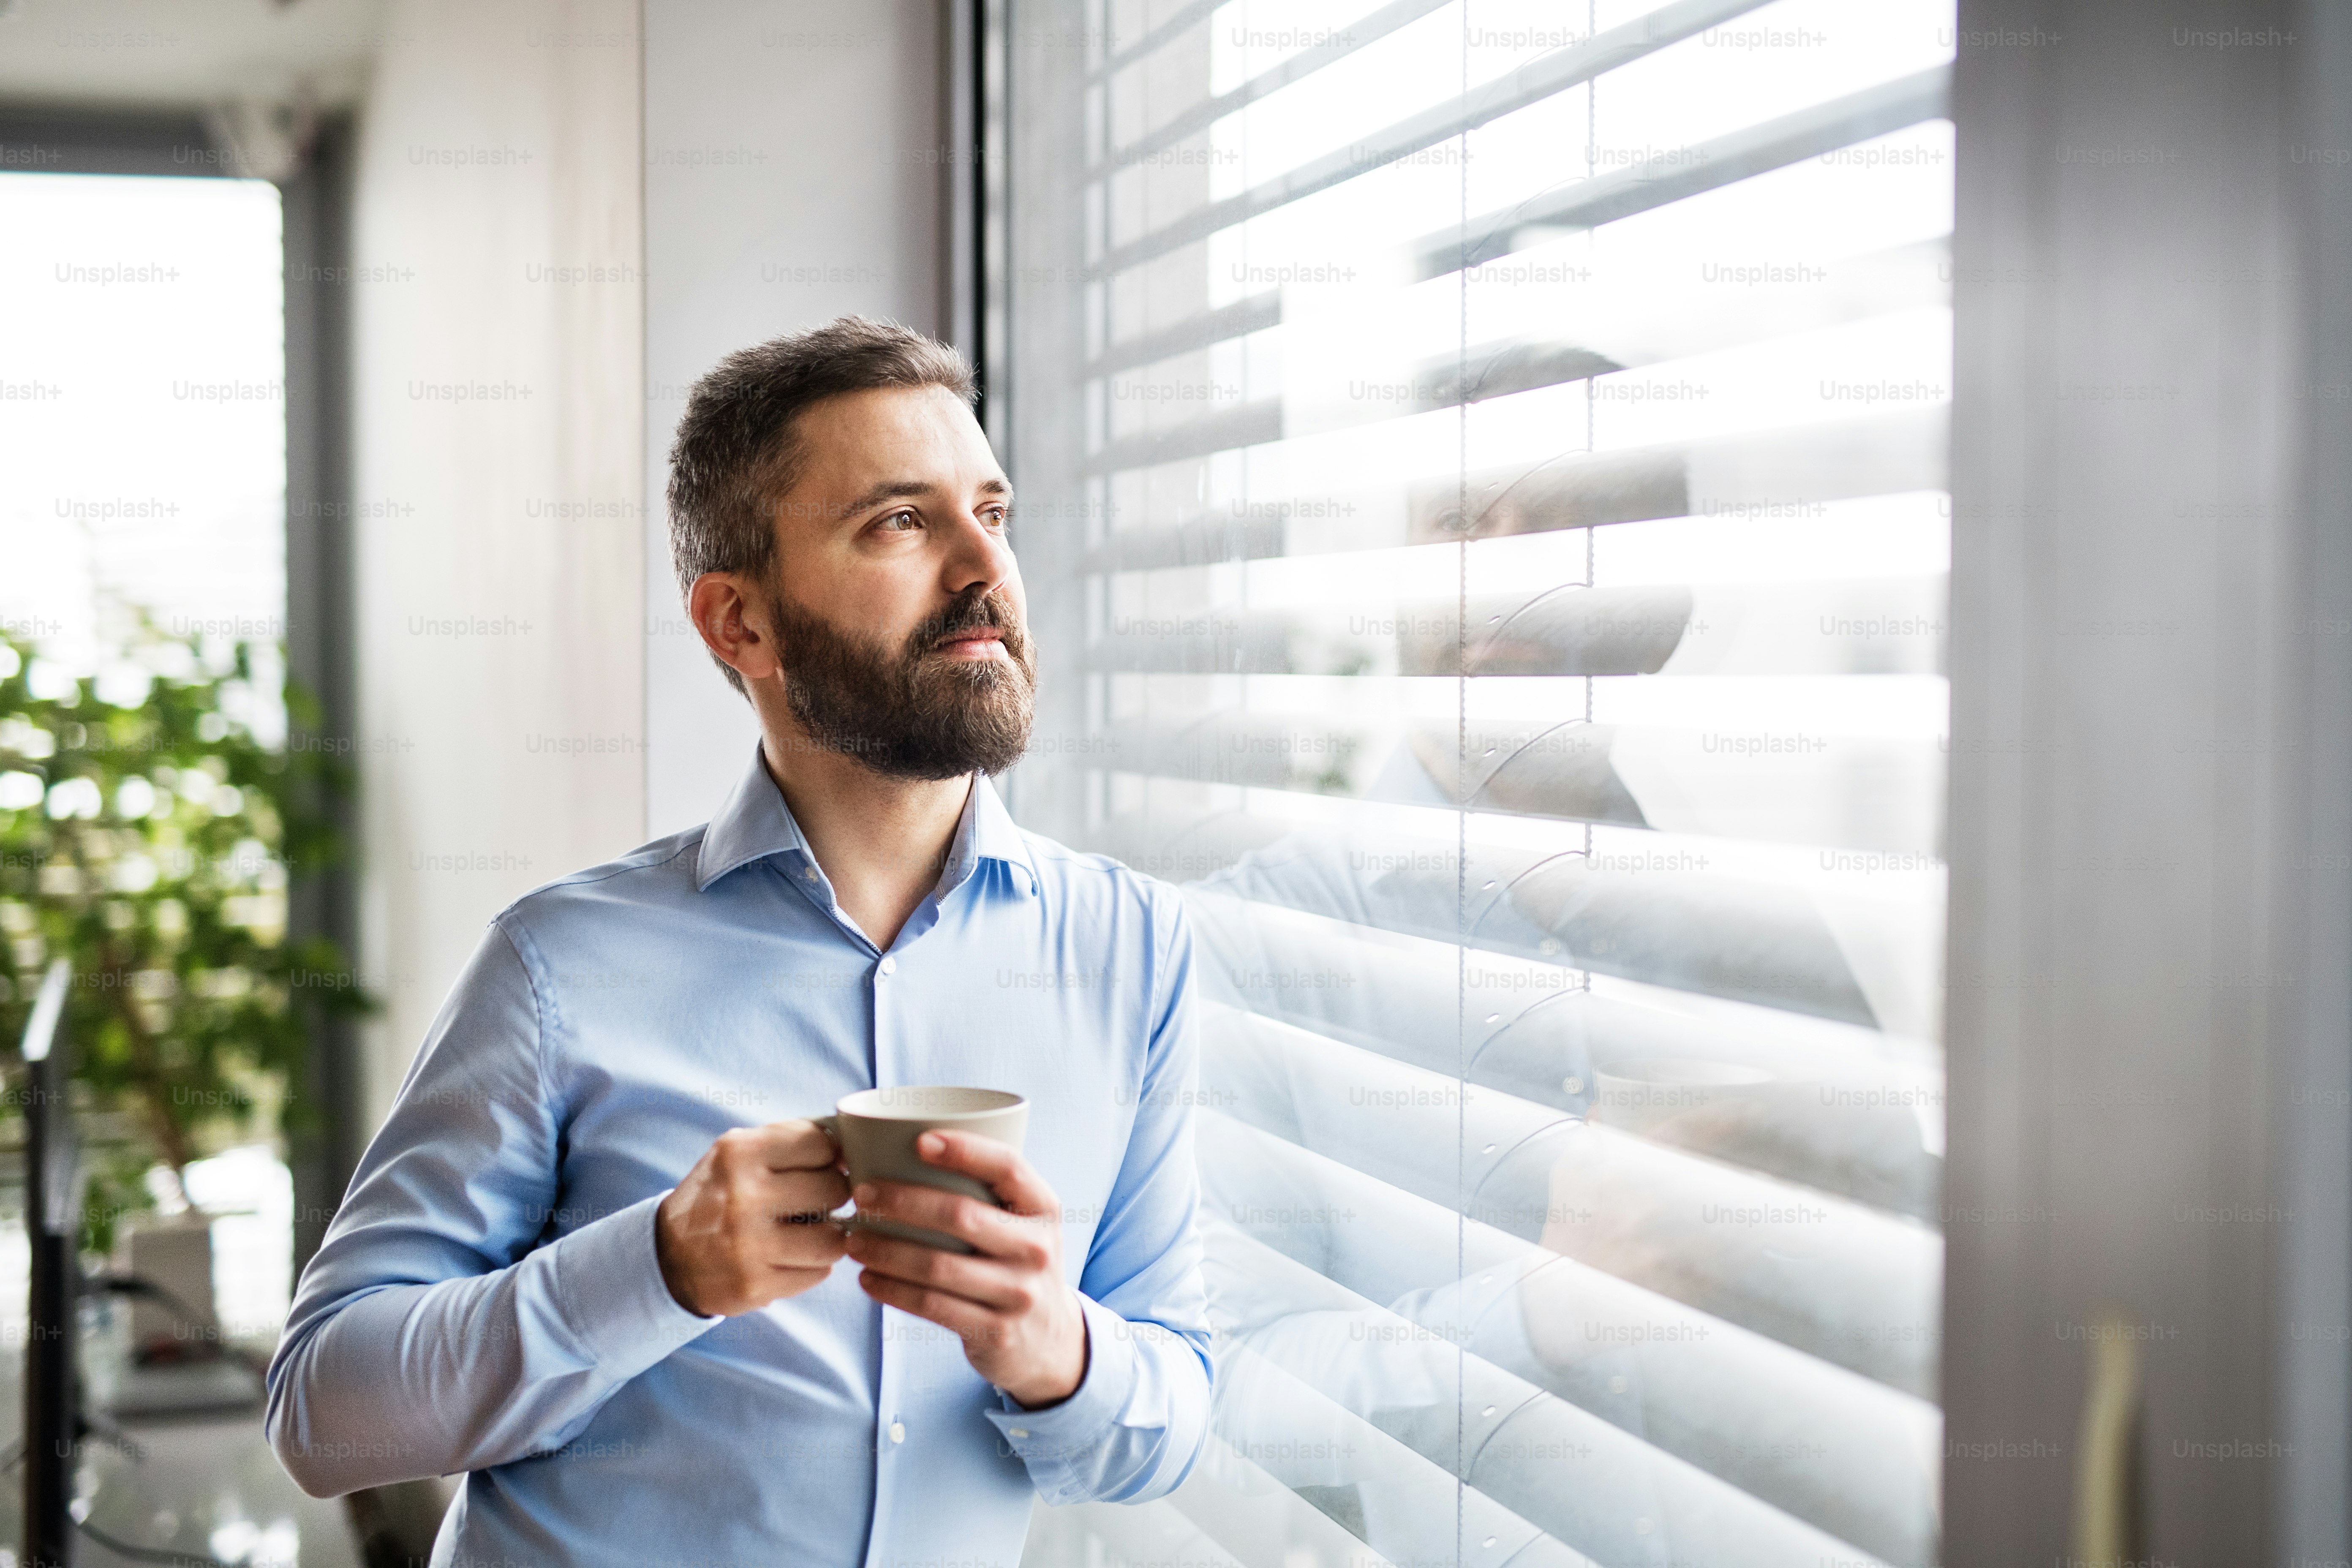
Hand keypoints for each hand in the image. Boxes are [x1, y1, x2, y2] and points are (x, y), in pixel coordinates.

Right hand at [656, 1120, 850, 1316]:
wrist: (667, 1257)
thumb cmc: (719, 1196)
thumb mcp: (739, 1152)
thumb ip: (791, 1141)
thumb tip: (851, 1149)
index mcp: (740, 1152)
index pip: (821, 1143)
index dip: (830, 1155)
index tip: (821, 1165)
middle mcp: (743, 1196)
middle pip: (834, 1189)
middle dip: (833, 1195)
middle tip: (817, 1200)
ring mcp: (749, 1245)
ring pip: (834, 1239)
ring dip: (829, 1236)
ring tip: (809, 1231)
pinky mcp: (755, 1285)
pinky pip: (818, 1273)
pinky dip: (812, 1265)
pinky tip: (790, 1257)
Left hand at [845, 1130, 1086, 1408]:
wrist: (1048, 1338)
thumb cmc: (1016, 1261)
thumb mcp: (1022, 1223)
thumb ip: (987, 1192)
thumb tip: (903, 1150)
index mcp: (1044, 1208)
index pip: (1008, 1167)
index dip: (965, 1149)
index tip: (919, 1140)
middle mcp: (1038, 1249)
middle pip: (962, 1215)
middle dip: (903, 1201)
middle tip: (861, 1194)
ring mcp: (1019, 1294)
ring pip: (938, 1265)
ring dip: (886, 1250)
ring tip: (853, 1239)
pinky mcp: (996, 1332)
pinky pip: (932, 1305)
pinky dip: (892, 1290)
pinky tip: (867, 1279)